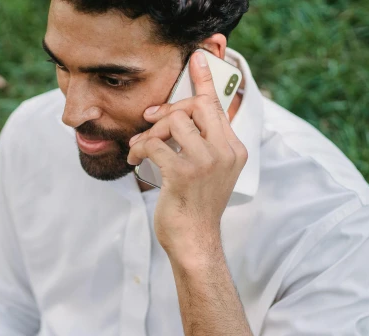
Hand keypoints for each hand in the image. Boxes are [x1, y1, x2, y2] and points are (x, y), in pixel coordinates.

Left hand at [127, 50, 247, 260]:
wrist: (194, 242)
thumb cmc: (195, 208)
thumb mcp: (208, 173)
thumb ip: (202, 145)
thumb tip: (176, 119)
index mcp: (234, 150)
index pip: (219, 106)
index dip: (205, 81)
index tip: (197, 60)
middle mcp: (224, 152)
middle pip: (196, 106)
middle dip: (169, 110)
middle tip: (150, 121)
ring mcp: (206, 163)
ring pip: (174, 122)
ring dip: (150, 132)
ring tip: (140, 148)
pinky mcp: (183, 174)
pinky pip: (154, 144)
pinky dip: (138, 149)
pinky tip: (134, 161)